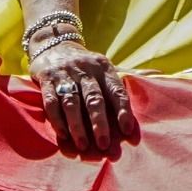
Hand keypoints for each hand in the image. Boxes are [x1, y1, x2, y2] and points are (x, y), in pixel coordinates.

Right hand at [29, 37, 138, 151]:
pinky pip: (51, 101)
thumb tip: (145, 96)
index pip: (116, 90)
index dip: (123, 110)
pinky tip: (63, 135)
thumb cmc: (85, 66)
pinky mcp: (47, 79)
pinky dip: (57, 119)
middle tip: (104, 144)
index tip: (127, 131)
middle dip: (100, 123)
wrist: (54, 45)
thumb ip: (116, 85)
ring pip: (72, 102)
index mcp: (103, 67)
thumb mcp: (102, 67)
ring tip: (83, 145)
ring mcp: (65, 73)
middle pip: (94, 98)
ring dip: (78, 126)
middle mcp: (85, 69)